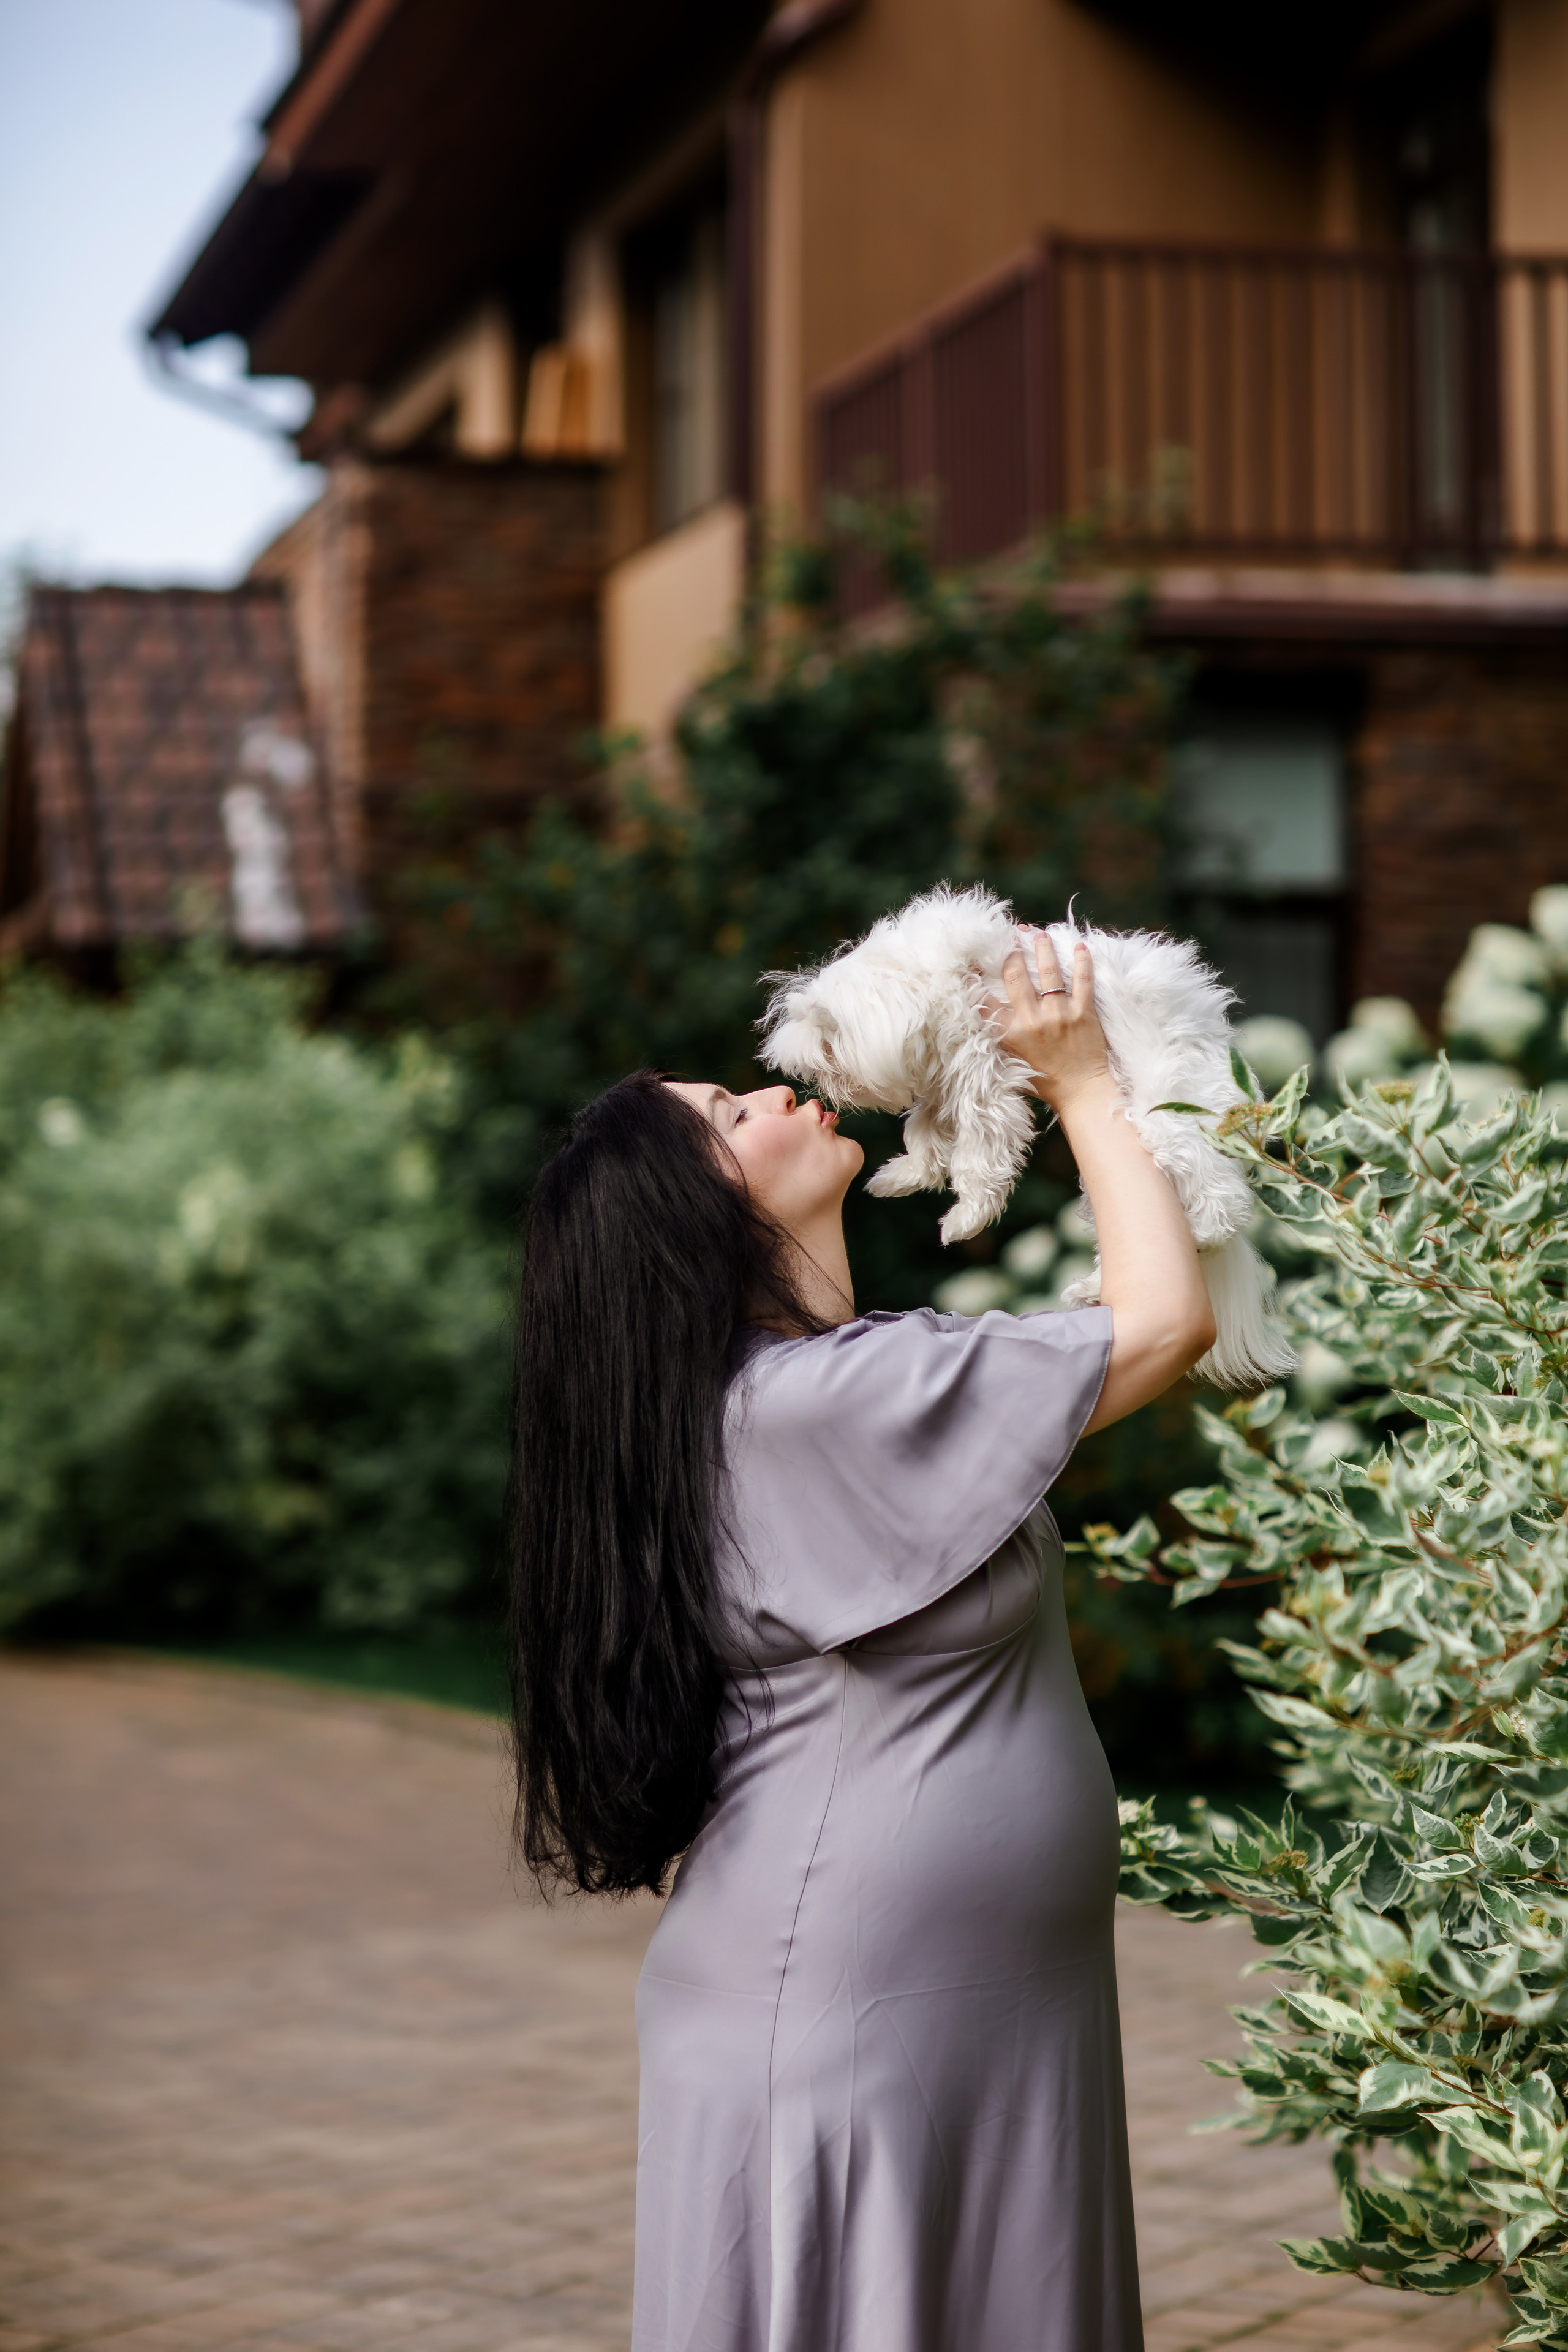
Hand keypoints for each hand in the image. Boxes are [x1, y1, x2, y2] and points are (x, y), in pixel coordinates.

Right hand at [991, 932, 1112, 1113]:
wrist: (1081, 1093)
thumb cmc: (1046, 1080)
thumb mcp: (1012, 1061)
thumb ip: (1001, 1037)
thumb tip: (987, 1015)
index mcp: (1011, 1034)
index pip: (985, 1000)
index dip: (974, 979)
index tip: (971, 962)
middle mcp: (1032, 1021)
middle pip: (1016, 976)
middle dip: (1012, 952)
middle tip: (1011, 937)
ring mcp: (1059, 1015)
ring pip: (1048, 971)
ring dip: (1043, 948)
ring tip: (1040, 933)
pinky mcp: (1083, 1014)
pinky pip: (1083, 980)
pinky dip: (1082, 961)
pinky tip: (1080, 946)